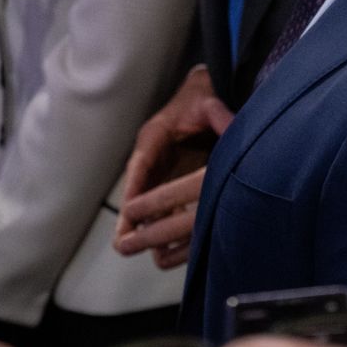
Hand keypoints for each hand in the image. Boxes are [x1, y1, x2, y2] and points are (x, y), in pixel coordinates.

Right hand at [114, 65, 233, 268]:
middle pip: (139, 190)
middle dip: (133, 216)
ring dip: (150, 224)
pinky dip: (170, 219)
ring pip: (150, 201)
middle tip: (123, 243)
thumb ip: (215, 111)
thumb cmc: (202, 98)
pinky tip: (176, 244)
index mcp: (155, 136)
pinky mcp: (173, 177)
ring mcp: (161, 169)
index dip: (135, 189)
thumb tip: (223, 117)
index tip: (129, 212)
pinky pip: (166, 202)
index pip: (140, 165)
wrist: (206, 95)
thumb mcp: (207, 102)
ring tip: (150, 251)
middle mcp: (153, 156)